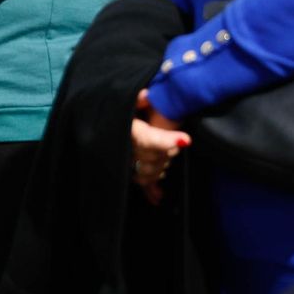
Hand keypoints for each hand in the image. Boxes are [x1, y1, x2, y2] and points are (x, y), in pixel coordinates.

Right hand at [130, 89, 189, 205]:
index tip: (185, 140)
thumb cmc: (122, 107)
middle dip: (169, 149)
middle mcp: (125, 149)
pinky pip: (142, 183)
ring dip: (163, 164)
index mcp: (126, 130)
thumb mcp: (127, 97)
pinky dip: (151, 190)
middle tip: (179, 139)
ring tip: (169, 152)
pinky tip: (158, 197)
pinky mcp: (130, 171)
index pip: (147, 140)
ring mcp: (127, 162)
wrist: (108, 119)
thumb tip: (146, 96)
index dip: (166, 141)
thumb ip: (137, 97)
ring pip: (149, 172)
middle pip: (153, 158)